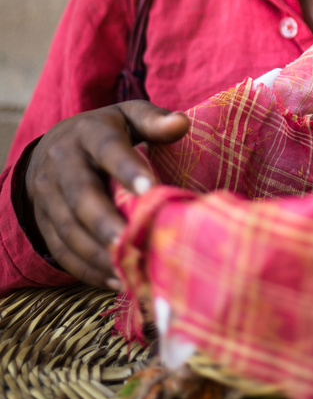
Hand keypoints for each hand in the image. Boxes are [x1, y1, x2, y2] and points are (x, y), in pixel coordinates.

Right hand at [23, 101, 188, 288]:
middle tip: (128, 239)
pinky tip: (115, 280)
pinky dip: (87, 269)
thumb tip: (180, 124)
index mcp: (89, 133)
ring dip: (96, 252)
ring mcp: (49, 195)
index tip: (150, 189)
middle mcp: (63, 163)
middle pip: (80, 194)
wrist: (52, 148)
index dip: (127, 169)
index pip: (107, 149)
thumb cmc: (105, 133)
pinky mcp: (45, 223)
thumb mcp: (128, 117)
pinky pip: (61, 250)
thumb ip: (153, 120)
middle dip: (104, 220)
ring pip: (68, 227)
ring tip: (126, 267)